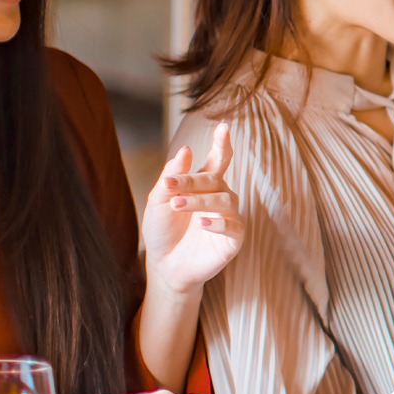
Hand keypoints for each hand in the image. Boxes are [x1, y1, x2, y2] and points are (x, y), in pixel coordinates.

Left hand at [143, 123, 244, 295]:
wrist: (165, 266)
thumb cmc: (164, 231)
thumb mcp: (159, 202)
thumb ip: (172, 177)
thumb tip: (186, 150)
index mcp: (206, 186)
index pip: (218, 160)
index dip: (222, 144)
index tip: (223, 127)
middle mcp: (221, 198)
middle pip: (215, 180)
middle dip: (193, 181)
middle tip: (171, 186)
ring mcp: (230, 219)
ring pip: (225, 201)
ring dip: (200, 200)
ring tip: (179, 205)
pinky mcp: (234, 240)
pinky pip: (233, 227)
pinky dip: (218, 223)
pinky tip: (202, 223)